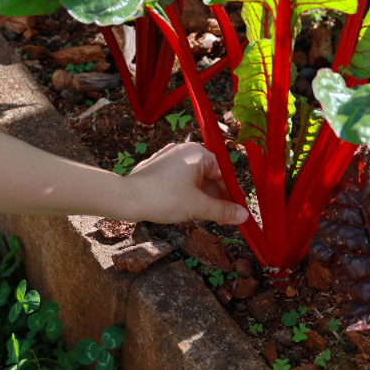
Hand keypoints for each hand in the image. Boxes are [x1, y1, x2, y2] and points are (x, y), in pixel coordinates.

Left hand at [123, 142, 249, 224]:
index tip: (236, 210)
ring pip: (195, 180)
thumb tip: (243, 216)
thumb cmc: (161, 198)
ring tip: (200, 217)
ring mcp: (169, 157)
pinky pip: (180, 180)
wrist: (125, 198)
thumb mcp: (198, 207)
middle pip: (210, 176)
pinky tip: (185, 210)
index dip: (231, 194)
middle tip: (219, 218)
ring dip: (201, 198)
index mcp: (197, 153)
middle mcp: (184, 150)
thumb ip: (223, 210)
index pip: (224, 173)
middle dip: (215, 198)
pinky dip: (187, 194)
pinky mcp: (158, 167)